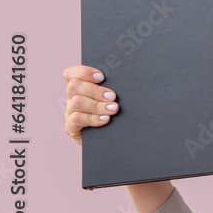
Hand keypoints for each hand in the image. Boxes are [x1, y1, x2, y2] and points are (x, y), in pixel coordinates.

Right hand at [64, 65, 173, 212]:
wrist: (122, 141)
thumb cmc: (124, 114)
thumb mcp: (120, 98)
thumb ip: (120, 87)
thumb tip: (140, 74)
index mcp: (84, 86)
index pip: (72, 73)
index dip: (84, 71)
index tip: (102, 76)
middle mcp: (74, 97)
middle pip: (74, 86)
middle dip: (95, 90)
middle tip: (114, 97)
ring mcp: (71, 113)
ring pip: (75, 102)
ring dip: (96, 105)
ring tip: (113, 110)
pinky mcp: (72, 128)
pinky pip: (75, 119)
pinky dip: (91, 118)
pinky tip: (105, 120)